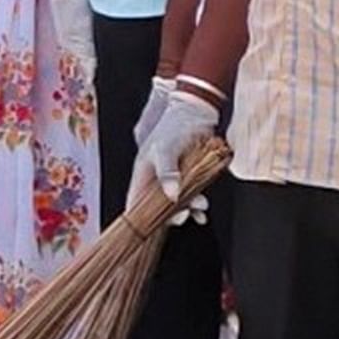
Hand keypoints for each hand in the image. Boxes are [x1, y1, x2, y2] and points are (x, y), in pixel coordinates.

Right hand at [126, 76, 223, 217]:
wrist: (196, 109)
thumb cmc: (174, 125)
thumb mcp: (166, 149)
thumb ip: (167, 172)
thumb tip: (172, 196)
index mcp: (143, 172)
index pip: (135, 201)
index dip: (139, 218)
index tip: (146, 229)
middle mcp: (156, 178)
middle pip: (158, 207)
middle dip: (171, 215)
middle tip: (183, 217)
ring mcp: (173, 178)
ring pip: (177, 203)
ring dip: (189, 208)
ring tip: (200, 206)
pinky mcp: (188, 177)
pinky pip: (191, 197)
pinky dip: (197, 205)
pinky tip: (204, 209)